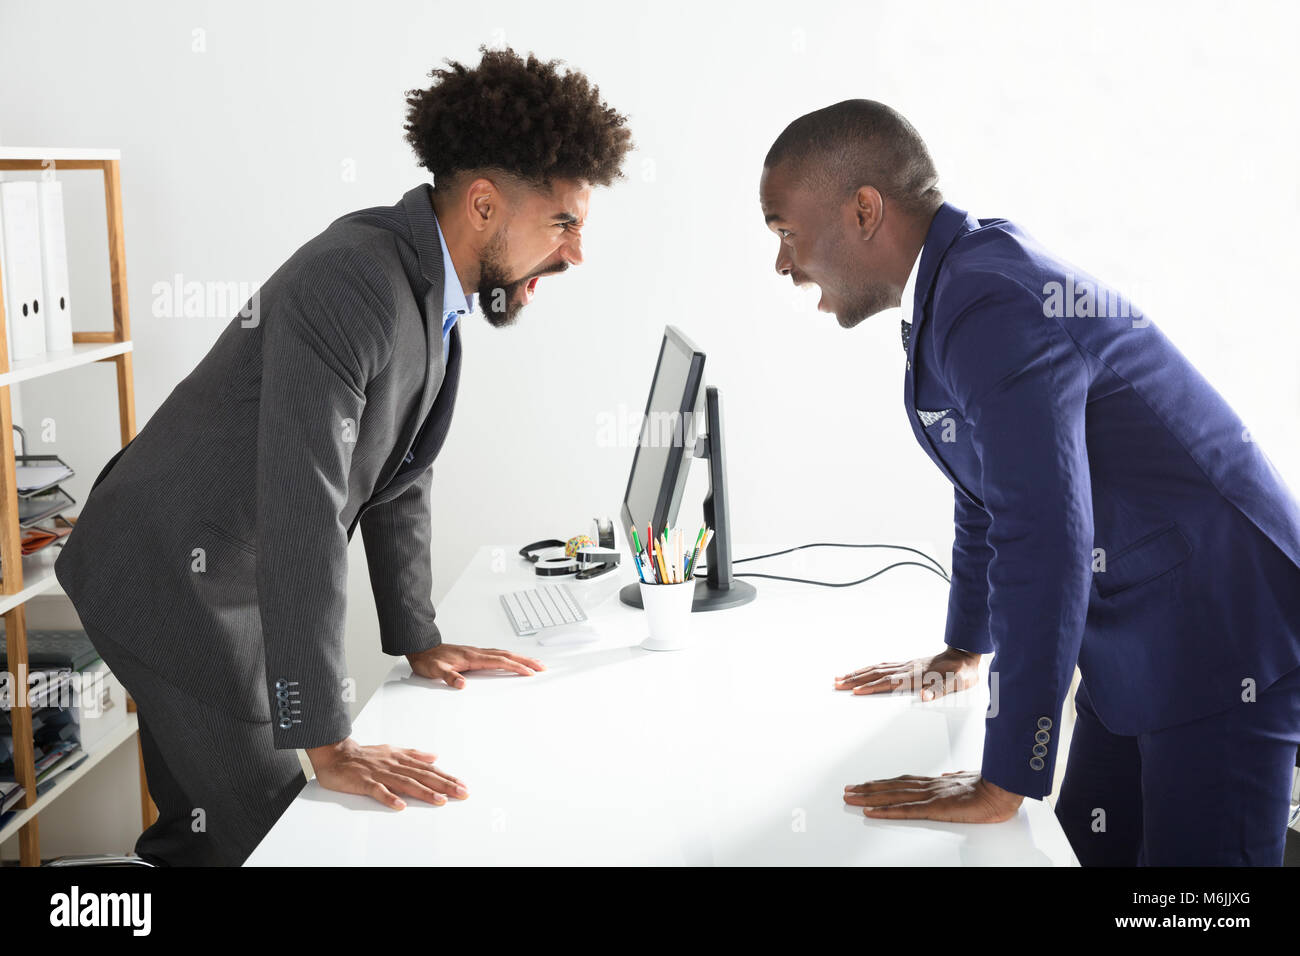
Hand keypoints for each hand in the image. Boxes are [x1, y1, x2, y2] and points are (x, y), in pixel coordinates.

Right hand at [306, 737, 466, 809]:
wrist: (336, 754)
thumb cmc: (365, 755)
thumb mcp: (392, 751)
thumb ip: (413, 755)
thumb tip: (434, 757)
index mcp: (401, 759)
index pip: (428, 769)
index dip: (446, 777)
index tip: (462, 785)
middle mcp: (393, 765)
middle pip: (422, 776)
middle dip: (443, 785)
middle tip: (461, 793)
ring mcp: (379, 773)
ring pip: (405, 783)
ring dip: (423, 792)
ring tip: (439, 800)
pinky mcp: (364, 781)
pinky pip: (378, 790)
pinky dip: (389, 797)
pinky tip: (400, 805)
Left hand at [407, 642, 544, 688]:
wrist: (421, 648)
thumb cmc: (429, 660)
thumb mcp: (435, 671)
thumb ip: (449, 677)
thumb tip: (462, 684)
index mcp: (472, 657)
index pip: (500, 661)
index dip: (516, 667)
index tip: (529, 672)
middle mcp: (478, 652)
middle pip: (508, 655)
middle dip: (526, 661)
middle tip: (542, 667)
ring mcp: (477, 652)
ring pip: (504, 654)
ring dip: (520, 658)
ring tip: (533, 664)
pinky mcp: (474, 654)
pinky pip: (498, 654)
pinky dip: (509, 657)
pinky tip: (512, 660)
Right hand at [834, 647, 980, 699]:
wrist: (967, 654)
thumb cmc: (963, 672)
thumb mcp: (957, 684)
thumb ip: (940, 690)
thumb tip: (925, 696)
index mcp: (917, 675)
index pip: (888, 682)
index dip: (870, 688)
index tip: (854, 691)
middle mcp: (908, 668)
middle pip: (876, 674)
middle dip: (855, 679)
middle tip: (837, 683)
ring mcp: (908, 665)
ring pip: (877, 668)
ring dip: (859, 673)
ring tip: (842, 676)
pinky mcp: (910, 664)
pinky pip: (885, 665)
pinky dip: (871, 668)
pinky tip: (866, 670)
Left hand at [843, 771, 1023, 822]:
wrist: (1002, 789)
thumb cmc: (989, 787)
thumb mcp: (968, 780)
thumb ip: (955, 778)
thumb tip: (947, 775)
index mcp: (935, 782)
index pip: (901, 782)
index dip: (881, 783)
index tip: (865, 784)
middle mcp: (928, 786)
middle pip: (890, 787)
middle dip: (867, 789)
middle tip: (848, 790)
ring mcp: (930, 796)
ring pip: (892, 796)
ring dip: (869, 797)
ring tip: (851, 797)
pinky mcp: (935, 808)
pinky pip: (904, 811)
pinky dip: (885, 811)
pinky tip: (871, 812)